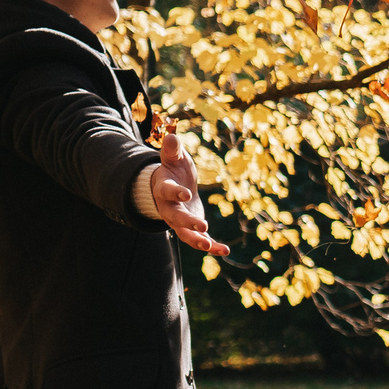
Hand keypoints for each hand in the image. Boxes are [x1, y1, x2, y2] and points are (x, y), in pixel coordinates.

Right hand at [150, 132, 227, 256]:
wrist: (173, 189)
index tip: (186, 194)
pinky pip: (201, 240)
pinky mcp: (192, 229)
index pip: (167, 192)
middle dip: (188, 222)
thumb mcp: (173, 159)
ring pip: (186, 234)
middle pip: (176, 218)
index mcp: (163, 189)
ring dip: (198, 240)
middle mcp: (169, 208)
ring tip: (210, 246)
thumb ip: (171, 151)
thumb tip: (172, 136)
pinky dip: (213, 247)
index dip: (176, 193)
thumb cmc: (173, 171)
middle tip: (202, 226)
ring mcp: (180, 222)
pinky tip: (225, 252)